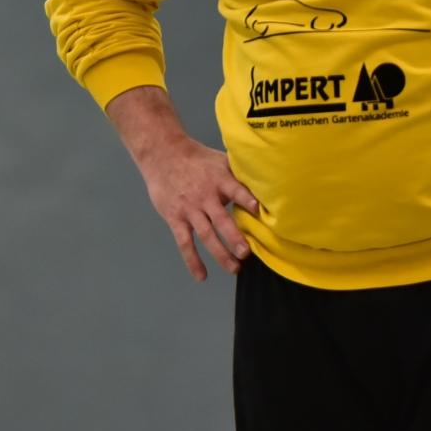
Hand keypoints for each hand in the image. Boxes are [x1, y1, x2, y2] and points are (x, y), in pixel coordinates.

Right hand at [139, 137, 262, 280]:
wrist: (163, 154)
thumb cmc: (198, 159)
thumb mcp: (220, 160)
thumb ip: (239, 174)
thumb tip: (266, 184)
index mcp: (219, 179)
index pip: (235, 189)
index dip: (247, 199)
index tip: (259, 210)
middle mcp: (205, 196)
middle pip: (221, 219)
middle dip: (234, 237)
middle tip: (246, 253)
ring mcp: (189, 209)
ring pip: (206, 234)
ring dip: (220, 253)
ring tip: (234, 268)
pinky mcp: (175, 218)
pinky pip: (184, 242)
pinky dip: (192, 260)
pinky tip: (202, 276)